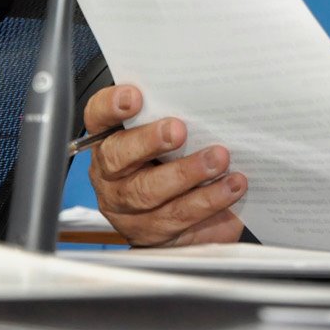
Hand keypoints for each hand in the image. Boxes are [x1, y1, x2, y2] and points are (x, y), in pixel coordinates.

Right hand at [84, 84, 246, 246]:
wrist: (182, 215)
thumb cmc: (176, 161)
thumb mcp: (172, 136)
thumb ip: (177, 116)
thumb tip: (209, 98)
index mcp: (110, 141)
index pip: (99, 118)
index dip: (110, 106)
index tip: (134, 97)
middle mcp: (111, 175)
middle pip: (118, 157)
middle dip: (149, 142)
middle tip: (179, 131)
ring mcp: (127, 209)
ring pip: (149, 193)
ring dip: (187, 174)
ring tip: (219, 160)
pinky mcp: (152, 233)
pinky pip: (178, 218)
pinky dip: (209, 202)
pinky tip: (231, 187)